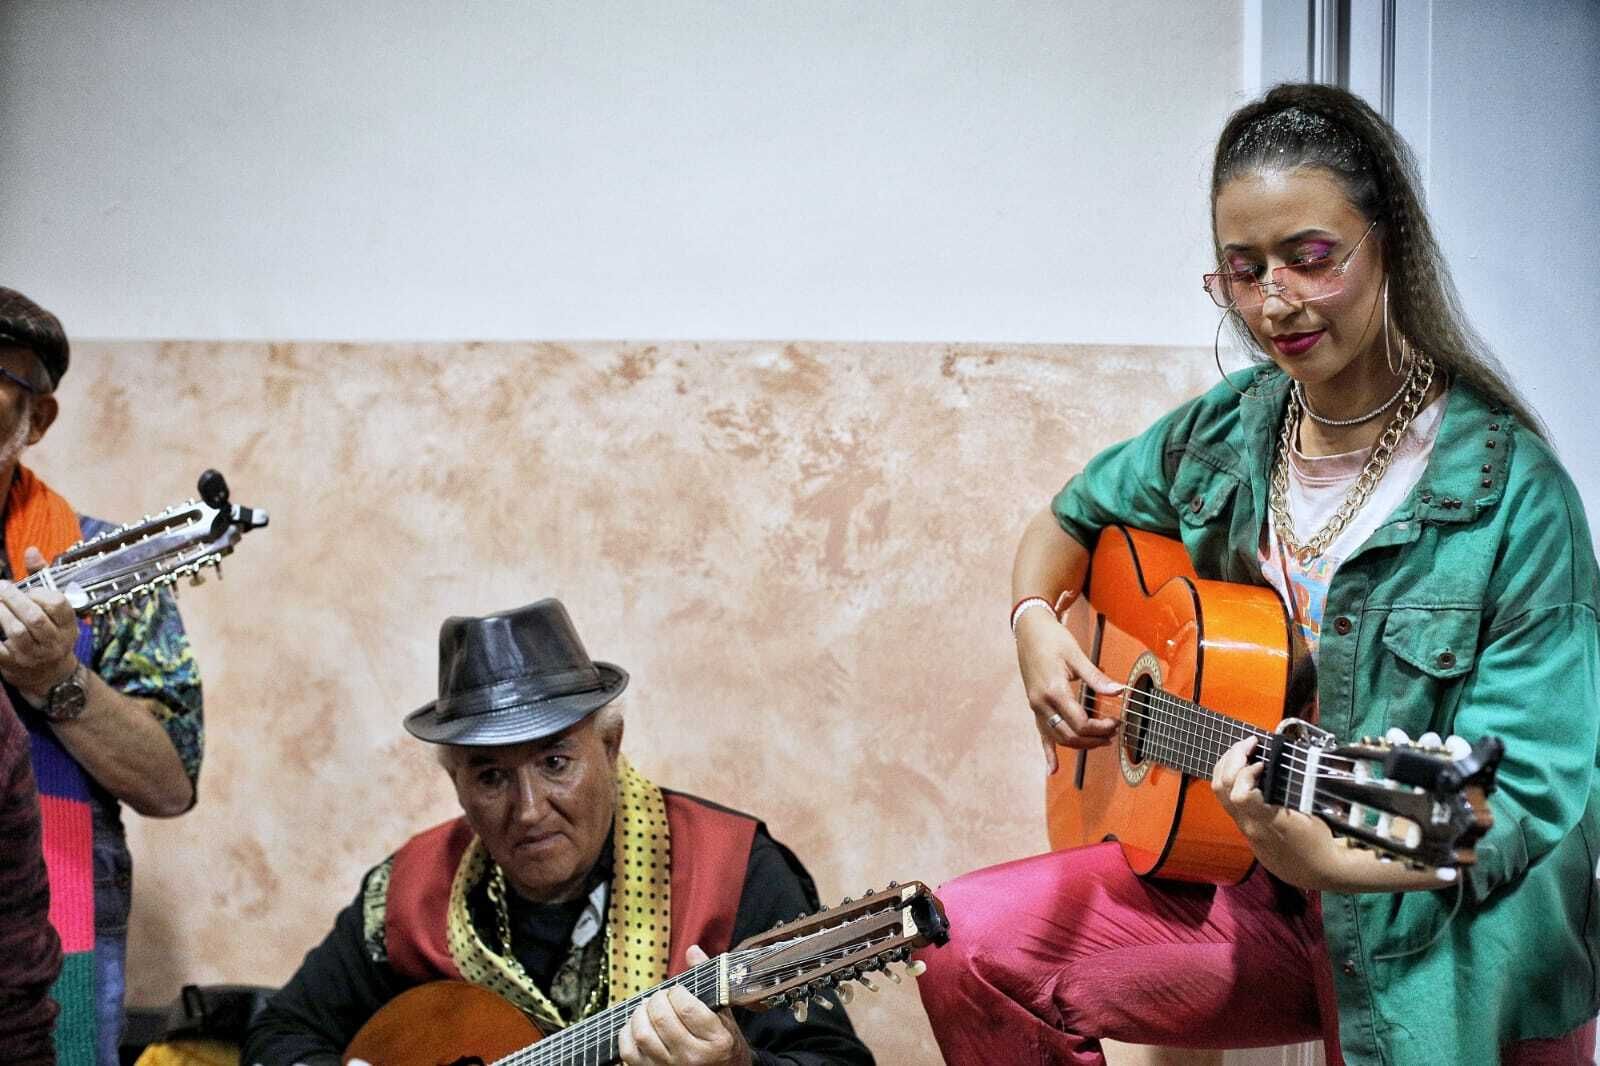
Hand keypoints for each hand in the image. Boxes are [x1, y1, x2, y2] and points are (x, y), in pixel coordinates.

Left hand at [0, 546, 80, 701]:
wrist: (49, 675)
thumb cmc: (49, 632)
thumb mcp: (54, 608)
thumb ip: (42, 578)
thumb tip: (30, 551)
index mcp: (68, 625)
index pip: (58, 604)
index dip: (40, 593)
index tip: (28, 589)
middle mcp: (54, 642)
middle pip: (34, 617)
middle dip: (14, 599)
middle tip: (1, 587)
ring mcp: (33, 655)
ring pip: (16, 631)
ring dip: (1, 612)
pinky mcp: (12, 665)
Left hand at [617, 945, 751, 1065]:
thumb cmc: (722, 1044)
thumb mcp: (724, 1014)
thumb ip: (710, 981)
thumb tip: (692, 950)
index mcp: (716, 1040)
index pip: (686, 1007)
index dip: (677, 992)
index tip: (678, 991)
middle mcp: (693, 1057)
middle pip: (661, 1018)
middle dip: (657, 999)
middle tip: (662, 997)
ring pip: (642, 1034)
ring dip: (640, 1013)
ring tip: (648, 1008)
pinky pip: (628, 1051)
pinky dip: (627, 1033)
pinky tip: (637, 1025)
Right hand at [1015, 608, 1121, 771]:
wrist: (1028, 629)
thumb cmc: (1052, 638)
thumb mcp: (1076, 655)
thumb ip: (1096, 677)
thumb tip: (1118, 691)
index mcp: (1054, 690)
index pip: (1080, 723)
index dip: (1101, 728)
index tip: (1117, 722)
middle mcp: (1042, 703)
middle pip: (1070, 735)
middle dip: (1094, 738)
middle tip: (1114, 733)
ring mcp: (1036, 707)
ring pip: (1058, 737)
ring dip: (1080, 744)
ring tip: (1100, 742)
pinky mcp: (1034, 706)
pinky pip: (1042, 734)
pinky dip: (1048, 753)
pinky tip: (1052, 770)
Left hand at [1211, 736, 1456, 892]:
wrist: (1322, 879)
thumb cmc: (1342, 861)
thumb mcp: (1372, 863)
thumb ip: (1409, 870)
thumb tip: (1454, 875)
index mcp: (1280, 832)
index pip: (1247, 802)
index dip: (1248, 781)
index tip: (1266, 763)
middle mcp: (1257, 829)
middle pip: (1226, 790)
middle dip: (1236, 762)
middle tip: (1258, 744)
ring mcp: (1247, 824)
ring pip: (1219, 788)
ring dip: (1230, 762)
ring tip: (1252, 745)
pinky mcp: (1246, 816)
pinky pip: (1224, 790)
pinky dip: (1232, 769)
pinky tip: (1254, 758)